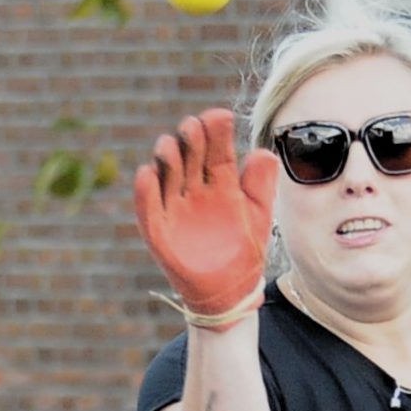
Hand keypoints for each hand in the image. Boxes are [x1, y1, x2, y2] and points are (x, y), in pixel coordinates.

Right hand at [131, 109, 278, 316]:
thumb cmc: (245, 252)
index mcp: (221, 181)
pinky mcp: (158, 230)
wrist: (231, 293)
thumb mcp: (259, 216)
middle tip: (194, 126)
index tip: (221, 116)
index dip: (217, 132)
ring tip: (170, 145)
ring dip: (166, 158)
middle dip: (191, 139)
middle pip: (190, 155)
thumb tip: (264, 151)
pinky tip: (146, 174)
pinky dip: (145, 192)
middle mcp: (195, 189)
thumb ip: (262, 184)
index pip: (217, 149)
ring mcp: (175, 207)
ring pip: (167, 175)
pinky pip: (148, 208)